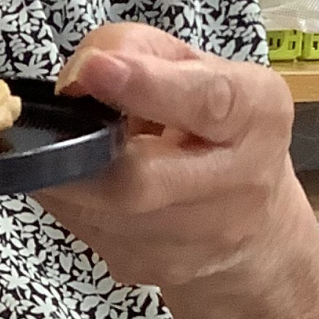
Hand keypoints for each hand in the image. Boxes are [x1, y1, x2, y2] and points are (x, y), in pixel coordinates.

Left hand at [45, 24, 318, 318]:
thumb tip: (88, 69)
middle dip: (87, 122)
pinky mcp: (119, 262)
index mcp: (252, 124)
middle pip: (115, 157)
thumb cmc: (234, 147)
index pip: (205, 104)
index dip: (148, 85)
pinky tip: (95, 174)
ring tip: (108, 132)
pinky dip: (66, 184)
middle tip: (93, 87)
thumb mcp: (227, 84)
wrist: (252, 251)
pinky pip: (66, 207)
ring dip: (70, 153)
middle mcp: (215, 188)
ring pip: (75, 184)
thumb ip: (155, 56)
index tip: (98, 70)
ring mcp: (162, 239)